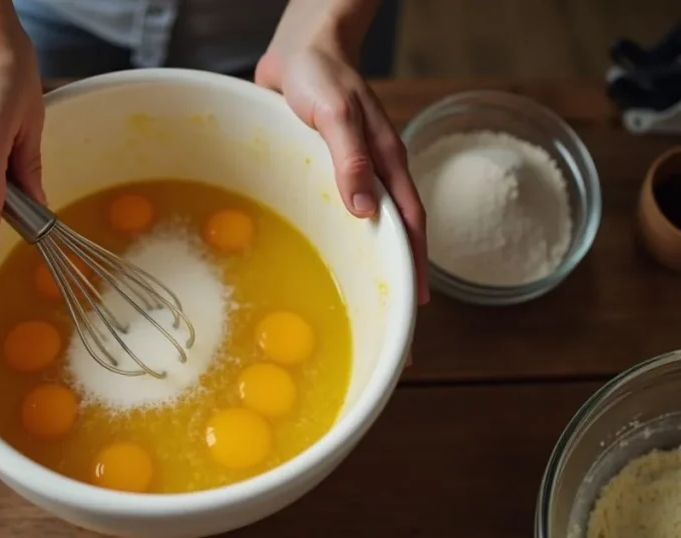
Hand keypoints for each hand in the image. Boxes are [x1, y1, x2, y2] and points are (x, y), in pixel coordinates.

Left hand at [255, 3, 428, 304]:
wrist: (302, 48)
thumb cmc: (320, 74)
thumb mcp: (334, 114)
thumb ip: (349, 158)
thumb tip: (365, 212)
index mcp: (385, 162)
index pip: (409, 225)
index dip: (415, 267)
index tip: (415, 307)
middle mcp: (375, 172)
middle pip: (394, 233)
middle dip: (397, 275)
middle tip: (393, 320)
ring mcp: (354, 172)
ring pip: (369, 225)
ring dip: (369, 259)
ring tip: (365, 298)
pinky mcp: (331, 168)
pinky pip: (341, 208)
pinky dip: (344, 235)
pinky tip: (334, 253)